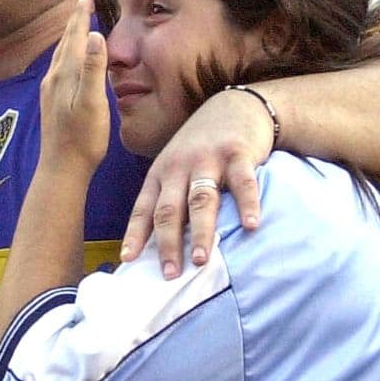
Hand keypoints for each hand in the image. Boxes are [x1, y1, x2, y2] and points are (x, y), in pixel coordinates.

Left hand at [38, 0, 109, 177]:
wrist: (61, 169)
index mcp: (65, 74)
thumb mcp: (92, 103)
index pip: (75, 35)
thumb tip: (95, 35)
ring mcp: (50, 90)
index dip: (82, 13)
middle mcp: (53, 78)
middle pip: (65, 40)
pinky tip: (67, 60)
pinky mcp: (51, 102)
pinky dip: (66, 53)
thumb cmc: (82, 139)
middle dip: (75, 18)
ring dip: (69, 35)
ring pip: (60, 53)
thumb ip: (92, 68)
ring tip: (76, 22)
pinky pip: (59, 67)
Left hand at [120, 87, 274, 276]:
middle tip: (169, 273)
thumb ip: (167, 198)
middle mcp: (179, 167)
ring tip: (201, 259)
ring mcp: (209, 159)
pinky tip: (251, 226)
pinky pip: (244, 183)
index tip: (128, 259)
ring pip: (201, 200)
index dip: (135, 234)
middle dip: (167, 243)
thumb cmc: (200, 146)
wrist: (235, 106)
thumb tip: (154, 244)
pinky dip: (247, 205)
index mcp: (160, 174)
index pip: (143, 208)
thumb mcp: (174, 166)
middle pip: (170, 209)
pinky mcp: (238, 153)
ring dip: (200, 231)